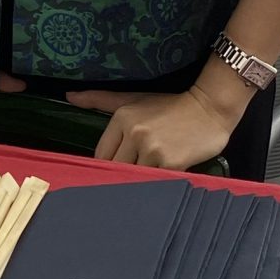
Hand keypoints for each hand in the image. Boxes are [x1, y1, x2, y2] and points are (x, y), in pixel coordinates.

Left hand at [65, 83, 238, 170]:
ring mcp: (152, 149)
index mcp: (122, 118)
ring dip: (138, 181)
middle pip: (114, 168)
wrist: (210, 109)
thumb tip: (69, 96)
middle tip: (128, 179)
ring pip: (133, 177)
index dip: (107, 165)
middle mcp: (134, 133)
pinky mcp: (170, 163)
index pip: (101, 154)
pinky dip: (155, 183)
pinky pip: (153, 181)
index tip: (112, 172)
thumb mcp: (133, 98)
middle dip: (120, 175)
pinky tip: (161, 178)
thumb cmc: (170, 106)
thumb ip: (100, 99)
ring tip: (146, 178)